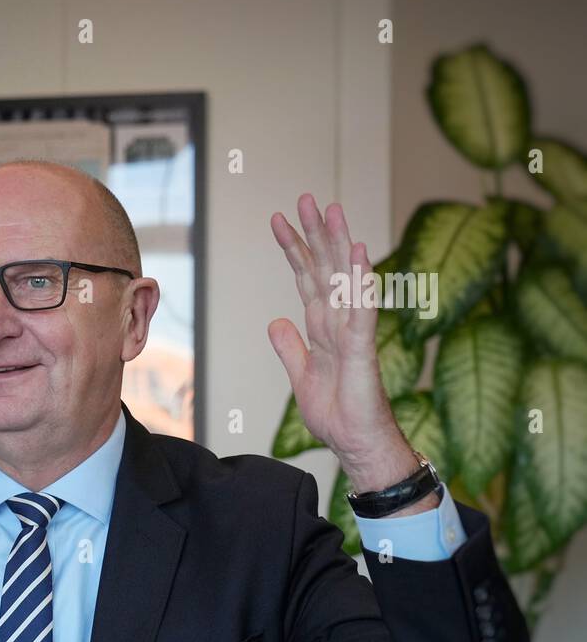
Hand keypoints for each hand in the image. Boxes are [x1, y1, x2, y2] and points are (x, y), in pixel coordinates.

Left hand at [269, 195, 434, 509]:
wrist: (357, 444)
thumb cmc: (338, 413)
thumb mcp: (301, 376)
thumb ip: (290, 347)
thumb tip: (277, 320)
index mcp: (324, 327)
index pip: (307, 278)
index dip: (294, 250)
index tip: (279, 221)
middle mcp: (340, 322)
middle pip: (326, 269)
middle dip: (314, 234)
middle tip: (305, 198)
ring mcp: (354, 332)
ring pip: (344, 280)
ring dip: (338, 244)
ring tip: (332, 210)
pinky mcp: (364, 349)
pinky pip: (361, 310)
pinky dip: (360, 283)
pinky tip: (358, 255)